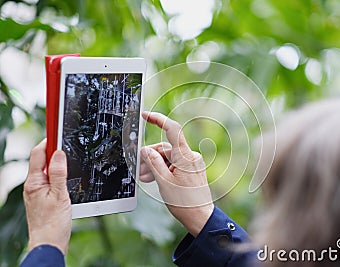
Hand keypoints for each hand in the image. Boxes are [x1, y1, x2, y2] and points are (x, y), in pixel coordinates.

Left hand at [23, 139, 70, 254]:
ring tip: (70, 162)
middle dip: (54, 152)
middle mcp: (32, 185)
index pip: (38, 154)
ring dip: (57, 164)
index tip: (57, 133)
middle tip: (67, 147)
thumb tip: (58, 154)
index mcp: (34, 183)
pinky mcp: (42, 198)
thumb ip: (58, 173)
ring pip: (46, 170)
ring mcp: (36, 191)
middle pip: (41, 161)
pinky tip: (67, 179)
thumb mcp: (60, 195)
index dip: (48, 142)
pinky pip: (49, 180)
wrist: (49, 243)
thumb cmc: (53, 224)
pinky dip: (57, 175)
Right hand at [140, 112, 213, 236]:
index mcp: (185, 156)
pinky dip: (163, 169)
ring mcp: (191, 164)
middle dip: (150, 156)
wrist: (199, 217)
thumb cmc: (185, 202)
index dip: (158, 119)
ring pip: (168, 157)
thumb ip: (153, 163)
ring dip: (155, 165)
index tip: (145, 115)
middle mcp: (190, 157)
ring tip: (145, 177)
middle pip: (165, 148)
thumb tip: (145, 150)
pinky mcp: (191, 170)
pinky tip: (154, 178)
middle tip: (139, 168)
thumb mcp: (163, 182)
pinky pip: (174, 164)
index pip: (172, 129)